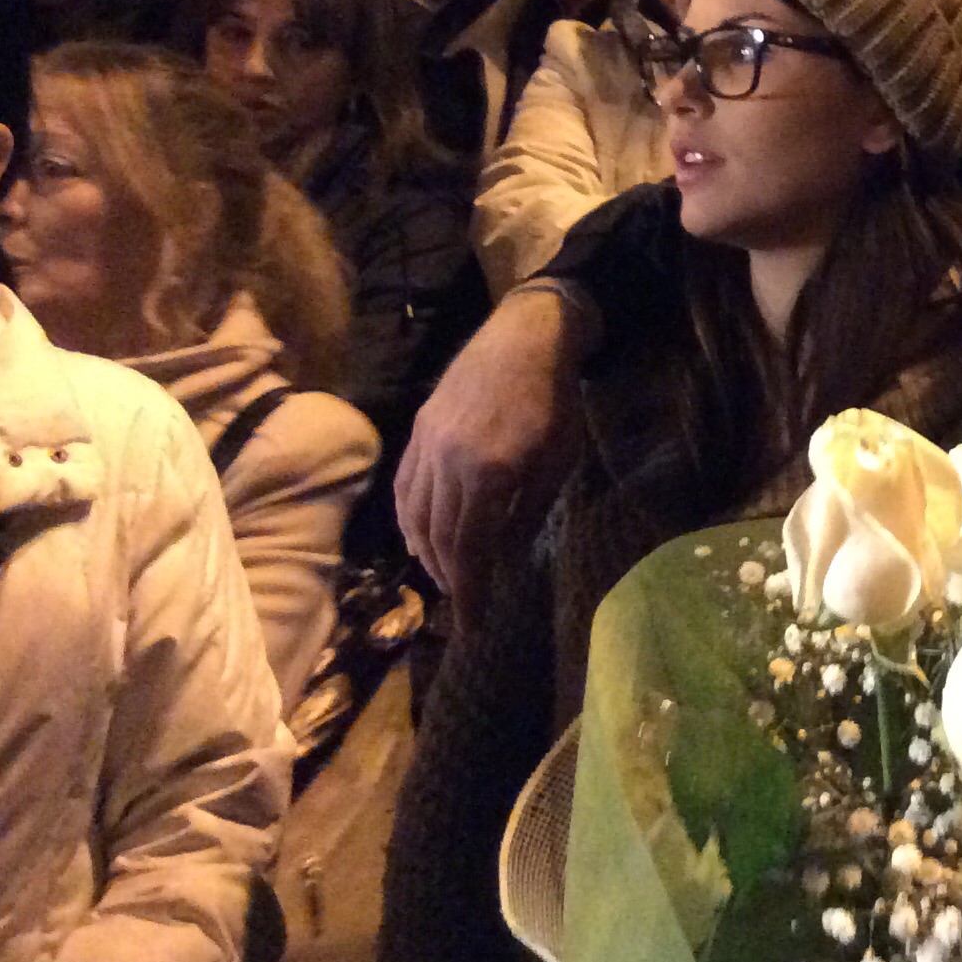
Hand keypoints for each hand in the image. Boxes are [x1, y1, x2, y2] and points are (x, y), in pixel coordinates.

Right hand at [395, 289, 582, 610]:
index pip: (468, 550)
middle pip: (437, 538)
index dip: (469, 592)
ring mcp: (427, 443)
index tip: (474, 624)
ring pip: (413, 514)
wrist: (528, 337)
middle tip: (464, 603)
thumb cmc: (555, 402)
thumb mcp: (557, 463)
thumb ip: (527, 514)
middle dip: (449, 577)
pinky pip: (403, 484)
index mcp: (487, 474)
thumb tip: (503, 559)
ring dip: (426, 552)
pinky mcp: (419, 428)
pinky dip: (407, 517)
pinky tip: (418, 535)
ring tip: (445, 574)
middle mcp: (447, 463)